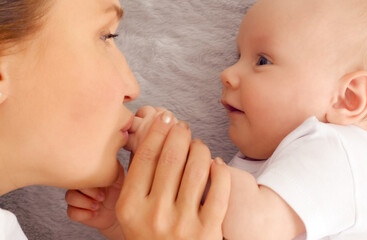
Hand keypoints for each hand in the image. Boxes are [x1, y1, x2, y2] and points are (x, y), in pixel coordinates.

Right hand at [66, 163, 124, 239]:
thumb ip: (114, 165)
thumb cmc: (119, 191)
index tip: (105, 185)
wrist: (120, 211)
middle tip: (102, 197)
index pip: (80, 169)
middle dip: (89, 192)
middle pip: (73, 182)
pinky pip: (70, 212)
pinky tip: (94, 213)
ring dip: (85, 203)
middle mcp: (81, 184)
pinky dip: (83, 214)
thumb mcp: (119, 175)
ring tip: (98, 206)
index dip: (91, 178)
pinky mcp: (77, 212)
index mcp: (89, 174)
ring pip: (69, 197)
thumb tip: (112, 153)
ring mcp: (77, 198)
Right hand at [116, 111, 230, 239]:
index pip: (145, 158)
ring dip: (201, 149)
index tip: (164, 119)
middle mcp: (154, 214)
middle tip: (183, 126)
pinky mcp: (208, 232)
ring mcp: (182, 224)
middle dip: (179, 134)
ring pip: (197, 168)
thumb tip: (152, 141)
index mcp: (129, 208)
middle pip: (171, 158)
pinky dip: (221, 171)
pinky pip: (220, 190)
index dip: (156, 132)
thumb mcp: (132, 217)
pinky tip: (218, 165)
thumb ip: (137, 185)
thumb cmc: (151, 239)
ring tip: (200, 146)